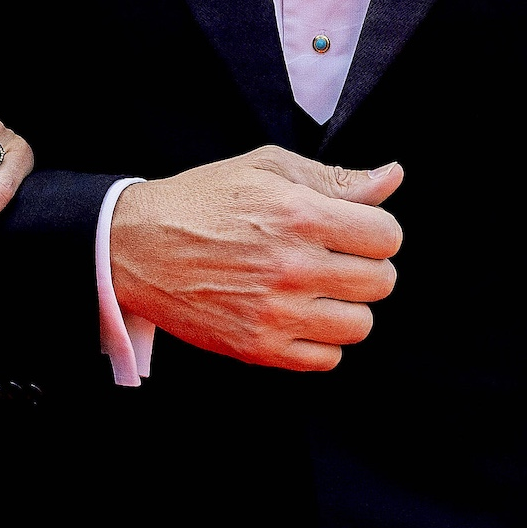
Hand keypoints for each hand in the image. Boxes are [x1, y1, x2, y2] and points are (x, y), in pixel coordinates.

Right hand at [108, 146, 403, 371]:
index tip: (354, 232)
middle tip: (335, 261)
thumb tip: (390, 179)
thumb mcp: (266, 168)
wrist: (137, 247)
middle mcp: (292, 266)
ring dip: (346, 308)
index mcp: (299, 214)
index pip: (387, 236)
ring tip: (318, 292)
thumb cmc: (201, 202)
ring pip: (360, 325)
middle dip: (365, 268)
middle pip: (381, 282)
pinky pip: (327, 359)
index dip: (376, 231)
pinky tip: (299, 317)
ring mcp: (276, 312)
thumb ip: (334, 178)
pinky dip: (321, 342)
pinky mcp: (258, 347)